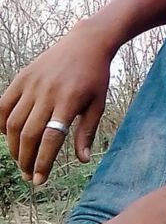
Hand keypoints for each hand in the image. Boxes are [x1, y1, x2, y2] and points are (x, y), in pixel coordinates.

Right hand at [0, 22, 111, 184]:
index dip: (43, 162)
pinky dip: (3, 122)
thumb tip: (83, 160)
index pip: (51, 139)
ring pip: (14, 123)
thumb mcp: (98, 104)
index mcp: (69, 102)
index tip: (39, 180)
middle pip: (29, 135)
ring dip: (14, 146)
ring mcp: (32, 84)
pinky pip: (4, 104)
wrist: (87, 43)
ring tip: (21, 160)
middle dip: (26, 160)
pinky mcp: (22, 77)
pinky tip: (9, 136)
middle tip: (29, 175)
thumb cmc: (95, 76)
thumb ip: (87, 132)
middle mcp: (48, 93)